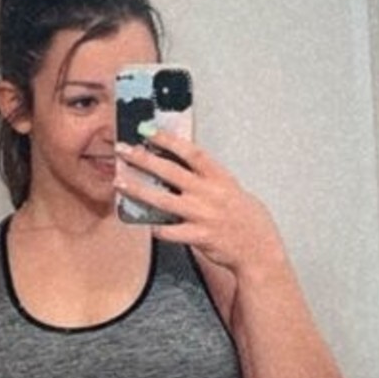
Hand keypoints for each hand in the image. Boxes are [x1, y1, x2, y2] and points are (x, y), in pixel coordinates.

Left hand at [114, 130, 285, 276]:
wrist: (259, 247)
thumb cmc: (245, 217)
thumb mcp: (231, 189)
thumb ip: (207, 177)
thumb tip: (180, 163)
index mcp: (219, 178)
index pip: (191, 152)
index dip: (169, 140)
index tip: (148, 130)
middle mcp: (209, 193)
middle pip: (171, 171)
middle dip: (144, 159)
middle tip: (124, 150)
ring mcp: (203, 215)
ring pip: (163, 200)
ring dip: (138, 190)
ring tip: (119, 181)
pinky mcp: (199, 237)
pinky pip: (170, 231)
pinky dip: (155, 227)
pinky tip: (143, 223)